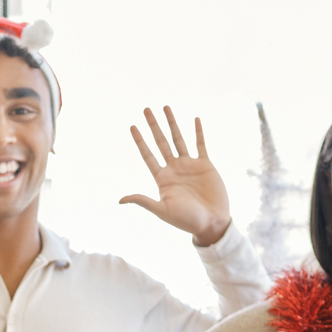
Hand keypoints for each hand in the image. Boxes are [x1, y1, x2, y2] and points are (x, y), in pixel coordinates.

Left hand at [118, 106, 232, 246]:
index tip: (132, 126)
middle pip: (161, 142)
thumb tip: (120, 200)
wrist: (212, 223)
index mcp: (162, 179)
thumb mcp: (162, 210)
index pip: (148, 155)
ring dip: (172, 123)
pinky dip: (198, 132)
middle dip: (153, 125)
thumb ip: (143, 201)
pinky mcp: (205, 165)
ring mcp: (189, 165)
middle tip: (146, 109)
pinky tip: (194, 119)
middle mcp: (174, 169)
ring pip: (178, 139)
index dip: (140, 141)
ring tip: (165, 107)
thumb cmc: (186, 221)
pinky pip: (200, 145)